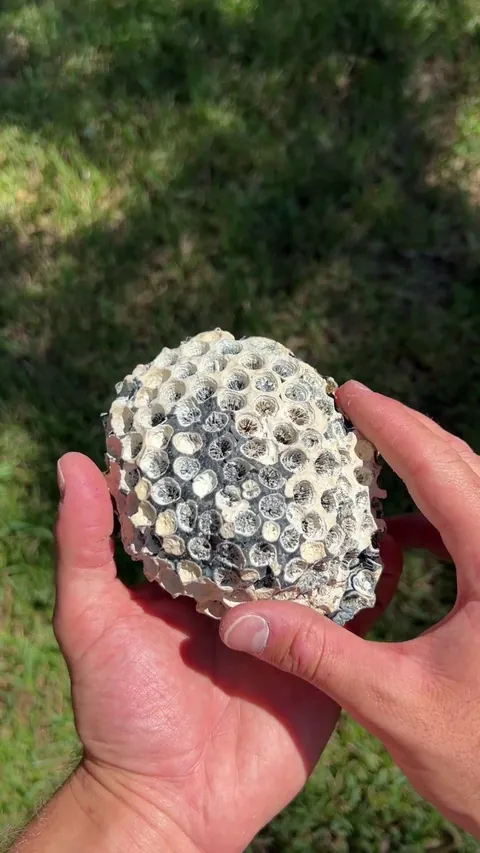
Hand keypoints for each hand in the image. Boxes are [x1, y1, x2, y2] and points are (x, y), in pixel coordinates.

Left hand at [52, 452, 399, 851]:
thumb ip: (84, 547)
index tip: (248, 416)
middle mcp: (240, 590)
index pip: (216, 507)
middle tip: (319, 439)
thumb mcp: (91, 619)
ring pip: (318, 561)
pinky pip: (351, 613)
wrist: (172, 800)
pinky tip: (386, 542)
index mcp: (191, 574)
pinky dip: (370, 579)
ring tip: (358, 479)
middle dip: (295, 490)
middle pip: (274, 529)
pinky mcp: (319, 657)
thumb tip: (73, 463)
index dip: (229, 466)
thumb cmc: (121, 712)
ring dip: (338, 527)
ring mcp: (285, 622)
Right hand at [220, 381, 479, 837]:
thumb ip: (316, 654)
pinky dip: (440, 519)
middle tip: (353, 408)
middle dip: (408, 432)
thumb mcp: (396, 704)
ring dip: (426, 470)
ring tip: (372, 460)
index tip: (347, 391)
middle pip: (465, 466)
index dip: (390, 425)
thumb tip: (238, 623)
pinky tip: (404, 541)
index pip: (439, 470)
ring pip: (477, 494)